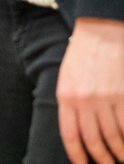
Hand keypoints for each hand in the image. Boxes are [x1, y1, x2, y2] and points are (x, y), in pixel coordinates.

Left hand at [57, 18, 123, 163]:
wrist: (101, 33)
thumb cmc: (82, 56)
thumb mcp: (66, 78)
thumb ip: (70, 104)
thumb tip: (78, 131)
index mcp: (66, 96)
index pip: (70, 135)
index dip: (77, 155)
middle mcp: (84, 99)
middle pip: (94, 140)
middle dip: (102, 159)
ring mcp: (105, 97)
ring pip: (114, 136)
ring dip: (120, 153)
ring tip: (122, 159)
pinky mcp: (123, 94)